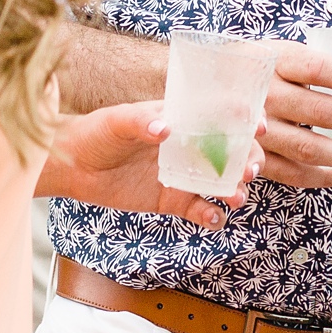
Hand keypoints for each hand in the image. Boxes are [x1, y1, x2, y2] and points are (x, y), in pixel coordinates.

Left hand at [40, 102, 259, 230]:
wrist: (73, 166)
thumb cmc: (97, 132)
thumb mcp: (117, 121)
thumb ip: (141, 122)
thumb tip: (165, 128)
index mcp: (181, 118)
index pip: (220, 115)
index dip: (244, 118)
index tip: (258, 125)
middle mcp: (188, 146)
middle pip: (230, 151)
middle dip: (247, 159)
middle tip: (249, 170)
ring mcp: (182, 174)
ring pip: (220, 182)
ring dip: (234, 189)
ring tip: (236, 197)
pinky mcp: (171, 200)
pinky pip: (198, 209)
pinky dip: (211, 215)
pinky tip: (213, 218)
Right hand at [256, 45, 331, 189]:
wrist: (205, 88)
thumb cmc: (257, 69)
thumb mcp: (280, 54)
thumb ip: (312, 68)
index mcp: (274, 60)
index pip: (318, 68)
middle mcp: (264, 94)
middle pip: (320, 109)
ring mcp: (255, 129)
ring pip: (309, 146)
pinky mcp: (251, 157)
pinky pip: (291, 173)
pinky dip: (323, 176)